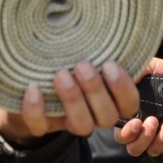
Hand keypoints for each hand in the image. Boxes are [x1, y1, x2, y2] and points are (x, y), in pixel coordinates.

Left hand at [0, 60, 140, 144]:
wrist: (37, 74)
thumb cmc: (75, 56)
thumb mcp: (95, 50)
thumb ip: (111, 46)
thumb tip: (127, 35)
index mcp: (113, 98)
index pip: (129, 103)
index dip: (123, 88)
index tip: (110, 64)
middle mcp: (95, 114)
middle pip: (107, 117)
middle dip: (95, 91)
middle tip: (82, 65)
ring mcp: (69, 122)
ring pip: (81, 126)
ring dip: (72, 100)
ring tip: (61, 74)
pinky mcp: (42, 125)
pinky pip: (41, 127)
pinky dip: (36, 110)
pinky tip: (33, 89)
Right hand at [115, 57, 162, 157]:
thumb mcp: (147, 68)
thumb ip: (133, 73)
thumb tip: (118, 76)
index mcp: (131, 116)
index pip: (120, 135)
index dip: (126, 133)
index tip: (136, 122)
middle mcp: (142, 130)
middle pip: (134, 148)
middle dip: (143, 138)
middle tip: (153, 121)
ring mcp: (158, 136)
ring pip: (152, 151)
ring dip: (160, 140)